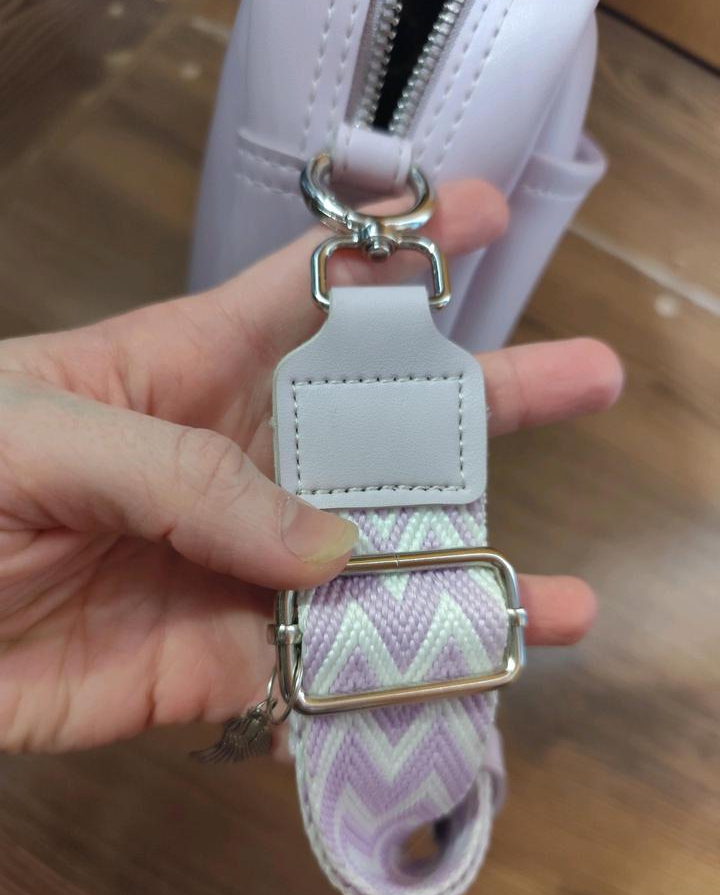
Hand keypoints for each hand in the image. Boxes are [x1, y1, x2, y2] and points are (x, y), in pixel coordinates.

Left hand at [0, 181, 621, 752]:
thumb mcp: (41, 432)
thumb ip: (182, 475)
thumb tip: (323, 550)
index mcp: (184, 371)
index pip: (313, 296)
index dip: (398, 253)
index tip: (481, 215)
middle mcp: (230, 469)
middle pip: (373, 437)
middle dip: (480, 408)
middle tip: (582, 379)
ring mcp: (230, 570)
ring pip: (364, 571)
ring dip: (458, 579)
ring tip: (563, 598)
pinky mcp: (212, 665)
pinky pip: (314, 670)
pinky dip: (383, 680)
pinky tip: (459, 680)